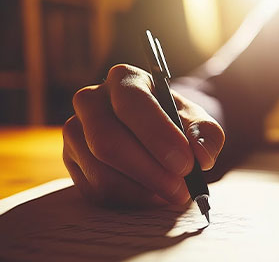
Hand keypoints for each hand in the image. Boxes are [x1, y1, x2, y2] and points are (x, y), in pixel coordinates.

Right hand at [63, 64, 224, 206]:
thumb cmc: (177, 125)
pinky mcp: (72, 161)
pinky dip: (129, 200)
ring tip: (171, 193)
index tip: (186, 164)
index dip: (159, 136)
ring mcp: (74, 131)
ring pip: (101, 172)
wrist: (156, 135)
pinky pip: (96, 191)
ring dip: (142, 191)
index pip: (132, 103)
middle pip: (107, 142)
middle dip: (149, 172)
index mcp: (124, 79)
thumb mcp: (199, 123)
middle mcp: (90, 100)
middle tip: (181, 190)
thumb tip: (200, 156)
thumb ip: (206, 135)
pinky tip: (151, 193)